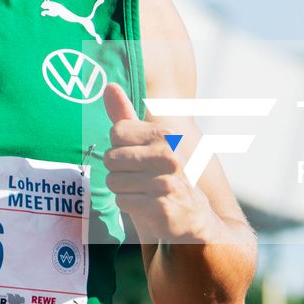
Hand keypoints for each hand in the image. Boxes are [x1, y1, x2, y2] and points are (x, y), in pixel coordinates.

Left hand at [102, 82, 212, 243]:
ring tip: (143, 192)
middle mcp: (169, 155)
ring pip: (114, 181)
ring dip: (123, 190)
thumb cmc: (164, 177)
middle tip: (141, 178)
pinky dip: (129, 206)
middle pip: (111, 158)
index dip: (120, 148)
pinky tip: (146, 206)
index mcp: (166, 136)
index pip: (116, 132)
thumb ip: (126, 117)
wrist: (194, 217)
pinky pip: (122, 201)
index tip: (137, 157)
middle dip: (119, 171)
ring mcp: (166, 182)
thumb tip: (109, 85)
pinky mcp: (161, 207)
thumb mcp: (149, 145)